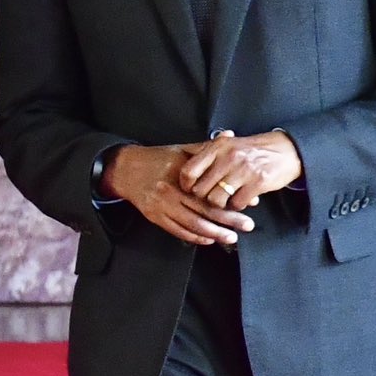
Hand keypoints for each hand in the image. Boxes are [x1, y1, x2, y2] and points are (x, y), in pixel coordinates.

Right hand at [102, 143, 255, 246]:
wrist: (126, 170)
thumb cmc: (157, 159)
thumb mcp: (180, 149)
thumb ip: (205, 147)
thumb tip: (229, 136)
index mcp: (180, 173)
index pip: (210, 189)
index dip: (230, 198)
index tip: (250, 204)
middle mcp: (171, 191)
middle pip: (204, 209)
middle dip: (228, 220)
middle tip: (247, 226)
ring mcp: (162, 206)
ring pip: (192, 224)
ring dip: (214, 233)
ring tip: (232, 237)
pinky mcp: (154, 217)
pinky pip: (177, 231)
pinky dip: (194, 237)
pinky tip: (208, 240)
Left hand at [179, 130, 303, 211]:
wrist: (285, 150)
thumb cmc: (251, 150)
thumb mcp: (228, 145)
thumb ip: (207, 154)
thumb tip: (184, 169)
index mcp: (217, 147)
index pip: (189, 171)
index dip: (186, 185)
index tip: (190, 189)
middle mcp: (228, 157)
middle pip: (201, 190)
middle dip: (204, 198)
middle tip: (211, 197)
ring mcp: (243, 170)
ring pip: (216, 200)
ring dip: (220, 205)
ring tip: (226, 200)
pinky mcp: (258, 183)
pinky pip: (237, 204)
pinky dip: (237, 207)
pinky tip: (241, 200)